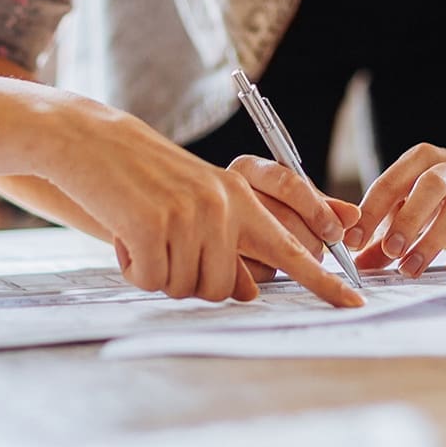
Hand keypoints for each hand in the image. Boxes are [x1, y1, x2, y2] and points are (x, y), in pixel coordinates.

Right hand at [43, 100, 363, 307]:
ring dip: (157, 273)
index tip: (354, 304)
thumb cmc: (142, 177)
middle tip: (162, 248)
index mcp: (239, 198)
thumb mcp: (195, 202)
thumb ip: (227, 243)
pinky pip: (151, 280)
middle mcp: (223, 206)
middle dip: (189, 282)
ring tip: (141, 234)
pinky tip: (123, 237)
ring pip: (185, 288)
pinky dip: (132, 269)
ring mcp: (189, 215)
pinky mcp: (151, 225)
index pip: (292, 247)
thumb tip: (247, 291)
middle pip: (222, 289)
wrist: (90, 142)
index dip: (323, 281)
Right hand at [223, 156, 360, 282]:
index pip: (289, 184)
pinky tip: (262, 267)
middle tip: (321, 251)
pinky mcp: (212, 254)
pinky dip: (264, 276)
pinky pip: (249, 274)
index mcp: (249, 169)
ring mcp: (213, 223)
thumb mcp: (281, 194)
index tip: (336, 231)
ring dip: (293, 262)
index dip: (318, 210)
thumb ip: (318, 203)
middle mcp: (229, 192)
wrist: (184, 203)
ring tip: (293, 260)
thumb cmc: (244, 201)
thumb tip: (352, 218)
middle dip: (313, 242)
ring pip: (270, 251)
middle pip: (285, 221)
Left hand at [347, 143, 445, 276]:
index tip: (353, 241)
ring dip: (433, 240)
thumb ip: (383, 231)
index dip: (370, 212)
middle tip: (389, 251)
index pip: (392, 181)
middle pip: (431, 187)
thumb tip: (359, 265)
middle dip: (407, 220)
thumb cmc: (440, 192)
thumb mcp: (409, 200)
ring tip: (411, 268)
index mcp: (422, 159)